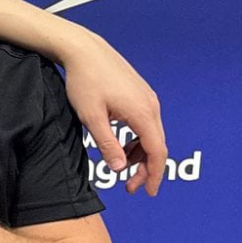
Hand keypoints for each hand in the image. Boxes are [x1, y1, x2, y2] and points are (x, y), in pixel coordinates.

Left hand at [58, 33, 166, 195]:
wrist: (84, 50)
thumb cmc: (84, 81)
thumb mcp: (91, 117)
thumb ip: (107, 144)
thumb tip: (119, 168)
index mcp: (143, 113)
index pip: (157, 151)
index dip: (154, 174)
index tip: (149, 192)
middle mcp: (151, 105)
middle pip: (156, 145)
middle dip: (145, 168)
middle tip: (130, 187)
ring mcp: (147, 98)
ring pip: (151, 134)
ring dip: (139, 154)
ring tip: (121, 168)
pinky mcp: (140, 94)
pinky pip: (144, 123)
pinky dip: (136, 139)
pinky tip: (121, 146)